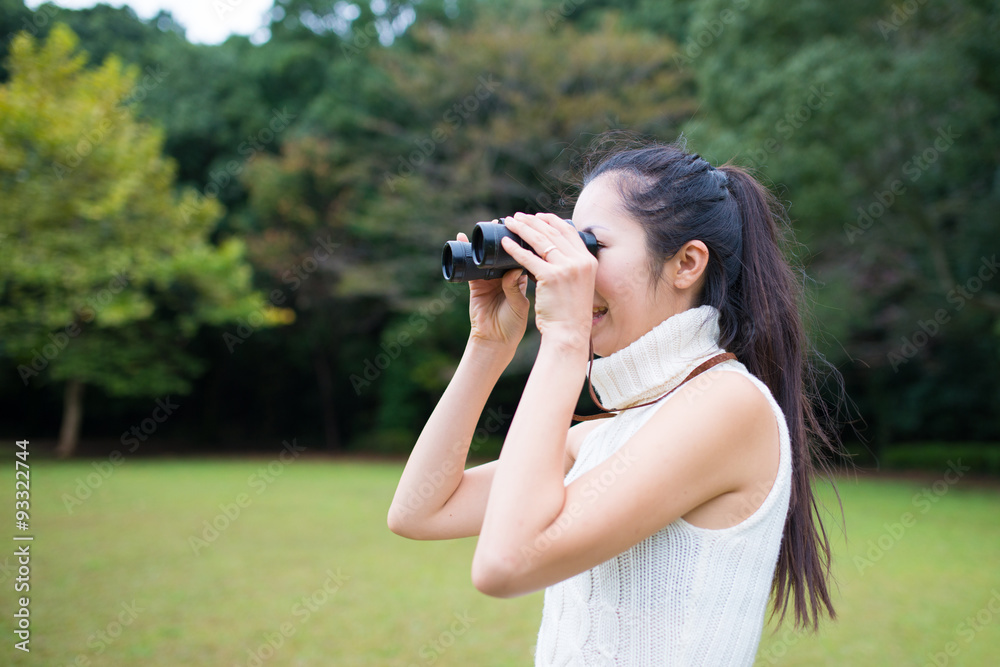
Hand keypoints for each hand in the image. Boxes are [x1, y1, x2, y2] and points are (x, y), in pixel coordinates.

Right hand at [461, 231, 529, 348]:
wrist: (496, 340)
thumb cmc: (513, 325)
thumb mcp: (519, 305)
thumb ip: (515, 288)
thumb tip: (514, 270)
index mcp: (520, 279)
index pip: (522, 256)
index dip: (522, 243)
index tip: (523, 228)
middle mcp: (505, 276)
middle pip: (503, 253)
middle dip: (503, 238)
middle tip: (503, 222)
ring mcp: (489, 279)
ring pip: (486, 257)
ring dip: (483, 243)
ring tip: (483, 227)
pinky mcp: (475, 284)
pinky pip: (469, 267)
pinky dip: (465, 254)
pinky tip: (462, 240)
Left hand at [500, 213, 596, 349]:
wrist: (569, 333)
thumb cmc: (570, 313)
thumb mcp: (578, 285)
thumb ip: (571, 268)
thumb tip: (555, 254)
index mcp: (588, 261)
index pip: (569, 232)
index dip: (552, 221)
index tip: (539, 216)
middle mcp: (580, 261)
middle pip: (553, 233)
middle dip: (533, 221)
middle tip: (518, 216)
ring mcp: (566, 268)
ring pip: (540, 241)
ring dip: (522, 229)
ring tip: (510, 223)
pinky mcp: (551, 277)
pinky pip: (528, 258)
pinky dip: (515, 249)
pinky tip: (505, 243)